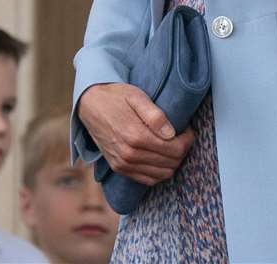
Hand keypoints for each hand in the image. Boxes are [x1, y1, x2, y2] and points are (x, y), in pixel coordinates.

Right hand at [76, 83, 192, 183]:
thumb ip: (154, 115)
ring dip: (172, 162)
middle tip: (181, 136)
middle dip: (182, 150)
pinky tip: (161, 158)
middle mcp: (129, 154)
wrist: (89, 104)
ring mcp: (123, 164)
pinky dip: (159, 172)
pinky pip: (148, 179)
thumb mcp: (135, 96)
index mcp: (135, 136)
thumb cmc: (115, 97)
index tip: (187, 130)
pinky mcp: (119, 168)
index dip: (187, 140)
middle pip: (171, 162)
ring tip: (172, 145)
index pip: (175, 149)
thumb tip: (171, 133)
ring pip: (163, 174)